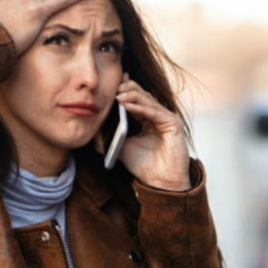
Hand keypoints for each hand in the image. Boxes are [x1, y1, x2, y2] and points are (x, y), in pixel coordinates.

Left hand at [113, 73, 191, 190]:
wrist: (160, 182)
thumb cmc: (144, 166)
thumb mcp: (122, 147)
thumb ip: (111, 135)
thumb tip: (94, 128)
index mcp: (149, 120)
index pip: (136, 99)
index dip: (125, 90)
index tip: (112, 84)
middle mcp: (159, 116)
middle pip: (143, 95)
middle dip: (127, 89)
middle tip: (113, 88)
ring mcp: (168, 119)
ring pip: (148, 101)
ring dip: (131, 96)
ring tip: (117, 95)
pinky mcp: (174, 124)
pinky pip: (154, 112)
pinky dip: (141, 108)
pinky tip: (128, 106)